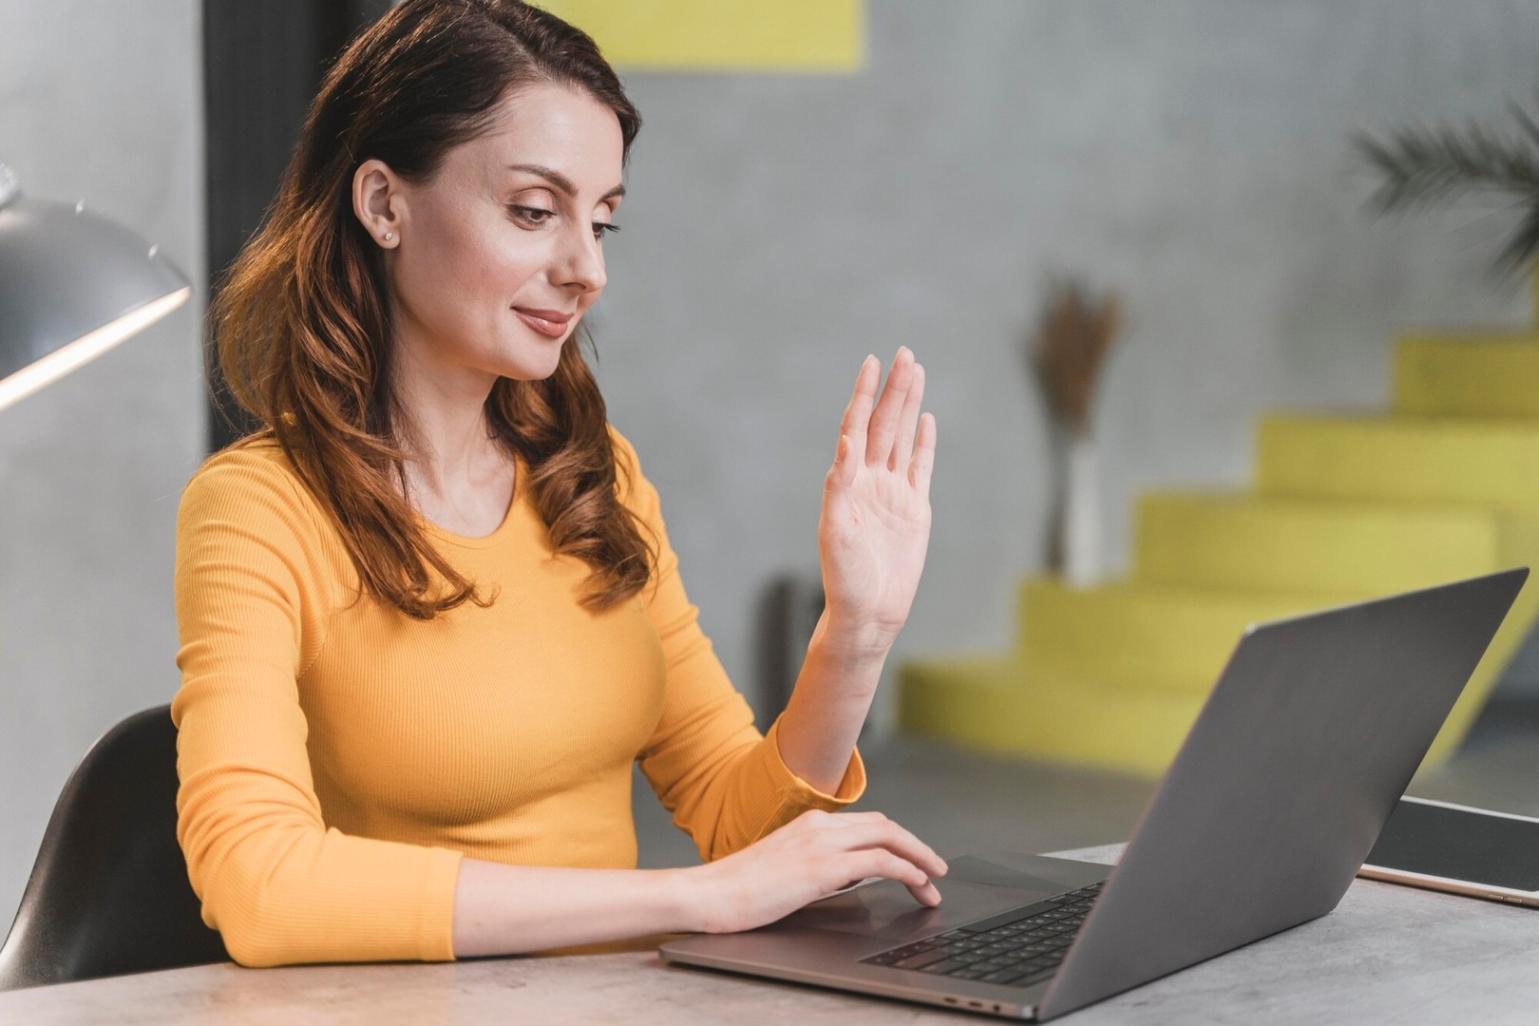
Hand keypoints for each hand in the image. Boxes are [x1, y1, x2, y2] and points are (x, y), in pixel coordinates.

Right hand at [685, 810, 948, 933]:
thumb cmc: (738, 889)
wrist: (708, 894)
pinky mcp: (822, 867)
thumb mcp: (782, 868)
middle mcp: (819, 826)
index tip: (914, 858)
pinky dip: (906, 870)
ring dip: (918, 858)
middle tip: (936, 868)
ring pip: (888, 838)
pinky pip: (880, 862)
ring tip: (934, 881)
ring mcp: (821, 844)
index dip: (897, 839)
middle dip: (916, 846)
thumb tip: (842, 878)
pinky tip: (917, 883)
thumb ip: (813, 865)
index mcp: (808, 823)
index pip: (866, 823)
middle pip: (884, 826)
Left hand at [819, 347, 936, 649]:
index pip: (857, 426)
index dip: (864, 394)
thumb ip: (839, 484)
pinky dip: (923, 443)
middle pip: (884, 424)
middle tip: (904, 353)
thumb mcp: (835, 529)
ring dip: (908, 405)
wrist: (869, 611)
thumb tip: (847, 442)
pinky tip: (925, 418)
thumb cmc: (844, 575)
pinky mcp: (914, 510)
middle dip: (894, 389)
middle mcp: (871, 480)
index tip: (871, 363)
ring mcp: (894, 493)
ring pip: (903, 438)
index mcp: (849, 481)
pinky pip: (920, 467)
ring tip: (916, 371)